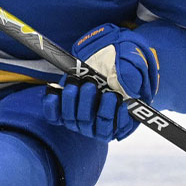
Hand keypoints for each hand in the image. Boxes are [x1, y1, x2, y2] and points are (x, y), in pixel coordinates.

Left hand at [43, 24, 159, 140]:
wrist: (105, 55)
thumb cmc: (122, 63)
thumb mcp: (133, 65)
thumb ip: (133, 76)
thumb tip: (128, 88)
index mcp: (119, 120)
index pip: (114, 129)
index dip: (114, 118)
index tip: (114, 97)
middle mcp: (97, 124)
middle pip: (90, 125)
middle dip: (89, 104)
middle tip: (90, 85)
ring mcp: (79, 119)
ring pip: (71, 120)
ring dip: (71, 101)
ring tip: (75, 83)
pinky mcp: (63, 111)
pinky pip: (54, 116)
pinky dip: (52, 105)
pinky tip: (54, 92)